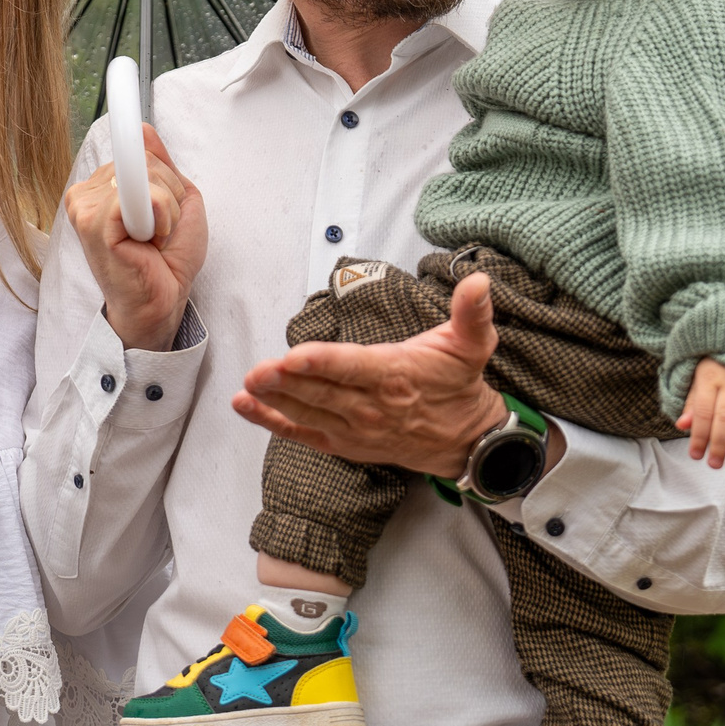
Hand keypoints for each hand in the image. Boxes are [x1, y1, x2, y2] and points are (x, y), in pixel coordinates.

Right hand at [65, 126, 207, 350]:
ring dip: (167, 210)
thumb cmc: (166, 259)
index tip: (161, 204)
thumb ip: (159, 165)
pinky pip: (140, 196)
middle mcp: (86, 194)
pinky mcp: (94, 223)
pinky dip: (160, 217)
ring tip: (153, 239)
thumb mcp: (174, 199)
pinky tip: (147, 242)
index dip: (159, 175)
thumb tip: (143, 129)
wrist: (163, 301)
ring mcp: (85, 207)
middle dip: (169, 194)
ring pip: (146, 176)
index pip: (138, 152)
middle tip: (160, 231)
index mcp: (101, 187)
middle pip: (145, 160)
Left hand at [232, 272, 508, 479]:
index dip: (322, 363)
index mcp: (395, 375)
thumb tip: (478, 282)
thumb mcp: (473, 345)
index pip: (353, 368)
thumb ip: (471, 313)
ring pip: (309, 413)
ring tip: (246, 387)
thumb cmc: (459, 385)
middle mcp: (372, 406)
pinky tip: (245, 408)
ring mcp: (356, 429)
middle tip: (257, 371)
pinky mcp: (345, 443)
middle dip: (287, 383)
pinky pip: (304, 433)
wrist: (466, 441)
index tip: (294, 357)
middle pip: (323, 393)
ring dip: (275, 401)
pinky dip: (274, 423)